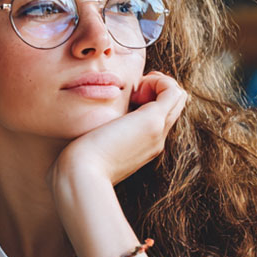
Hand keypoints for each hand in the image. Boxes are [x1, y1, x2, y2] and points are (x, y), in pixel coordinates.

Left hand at [52, 71, 187, 187]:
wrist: (82, 176)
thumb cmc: (79, 164)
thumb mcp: (93, 148)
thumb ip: (98, 137)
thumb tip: (88, 132)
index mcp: (144, 146)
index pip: (162, 116)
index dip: (150, 98)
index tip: (127, 97)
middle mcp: (156, 140)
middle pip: (174, 104)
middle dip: (156, 88)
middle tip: (133, 90)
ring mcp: (157, 131)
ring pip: (178, 96)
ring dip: (159, 83)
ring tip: (135, 89)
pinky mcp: (152, 121)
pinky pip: (173, 91)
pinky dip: (160, 80)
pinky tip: (137, 87)